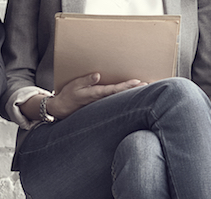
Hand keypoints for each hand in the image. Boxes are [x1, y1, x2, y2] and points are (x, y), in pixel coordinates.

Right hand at [24, 73, 143, 120]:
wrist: (63, 109)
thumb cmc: (69, 95)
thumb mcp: (75, 85)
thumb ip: (86, 81)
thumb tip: (98, 76)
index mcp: (95, 93)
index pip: (114, 89)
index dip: (126, 86)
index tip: (137, 82)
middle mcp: (101, 99)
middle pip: (121, 94)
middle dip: (134, 89)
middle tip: (147, 84)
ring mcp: (102, 103)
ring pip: (119, 98)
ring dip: (131, 93)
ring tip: (144, 87)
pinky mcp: (101, 104)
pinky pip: (115, 99)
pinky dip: (124, 96)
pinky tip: (132, 94)